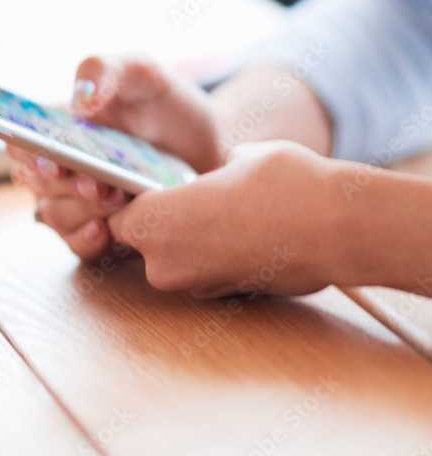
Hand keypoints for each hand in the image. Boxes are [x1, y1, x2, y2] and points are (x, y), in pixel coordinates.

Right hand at [8, 54, 222, 260]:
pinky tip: (106, 231)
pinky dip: (86, 240)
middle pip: (35, 181)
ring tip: (116, 199)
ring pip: (55, 215)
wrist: (211, 146)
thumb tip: (80, 99)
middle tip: (98, 182)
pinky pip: (78, 244)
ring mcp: (78, 200)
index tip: (52, 157)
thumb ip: (106, 69)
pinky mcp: (100, 229)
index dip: (26, 151)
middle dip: (64, 184)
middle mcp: (60, 164)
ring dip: (80, 210)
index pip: (19, 139)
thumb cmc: (167, 104)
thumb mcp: (142, 71)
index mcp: (59, 125)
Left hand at [107, 140, 339, 297]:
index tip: (148, 182)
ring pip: (171, 256)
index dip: (129, 196)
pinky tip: (242, 231)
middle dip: (158, 219)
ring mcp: (195, 287)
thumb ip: (204, 172)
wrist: (340, 227)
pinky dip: (213, 254)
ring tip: (223, 210)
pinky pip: (202, 270)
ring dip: (188, 238)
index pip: (114, 212)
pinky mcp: (224, 298)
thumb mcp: (234, 157)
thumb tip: (208, 175)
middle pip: (139, 239)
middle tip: (189, 193)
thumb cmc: (282, 181)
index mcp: (153, 222)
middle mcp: (163, 263)